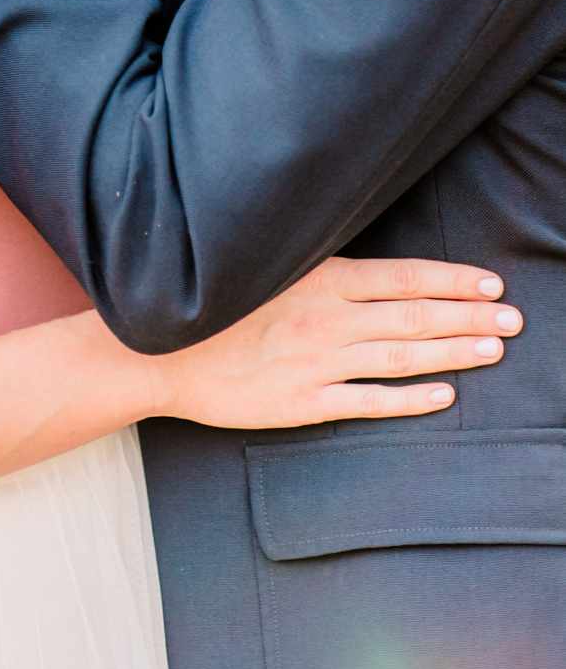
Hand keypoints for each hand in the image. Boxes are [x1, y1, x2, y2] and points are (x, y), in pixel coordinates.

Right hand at [151, 255, 515, 429]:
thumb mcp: (261, 269)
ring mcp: (317, 364)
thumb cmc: (207, 307)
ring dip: (455, 353)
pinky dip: (412, 398)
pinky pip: (371, 401)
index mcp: (315, 280)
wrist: (153, 354)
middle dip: (470, 317)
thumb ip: (314, 271)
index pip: (402, 278)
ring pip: (403, 357)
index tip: (490, 283)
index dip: (452, 281)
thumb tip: (365, 265)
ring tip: (494, 350)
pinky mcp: (304, 403)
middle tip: (514, 319)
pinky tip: (444, 395)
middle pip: (415, 317)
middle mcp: (325, 320)